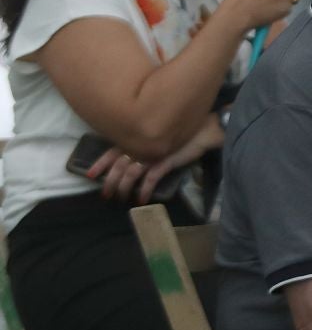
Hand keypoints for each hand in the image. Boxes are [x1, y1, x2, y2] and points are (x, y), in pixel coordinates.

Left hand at [90, 115, 223, 203]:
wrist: (203, 130)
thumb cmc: (181, 132)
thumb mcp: (156, 137)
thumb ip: (144, 145)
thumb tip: (134, 159)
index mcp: (135, 139)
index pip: (111, 152)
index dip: (100, 164)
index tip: (90, 176)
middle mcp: (140, 145)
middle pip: (118, 166)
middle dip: (110, 182)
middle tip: (106, 195)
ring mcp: (151, 153)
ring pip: (130, 173)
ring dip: (124, 188)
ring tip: (121, 199)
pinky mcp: (165, 161)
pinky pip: (150, 178)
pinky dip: (144, 190)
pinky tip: (141, 200)